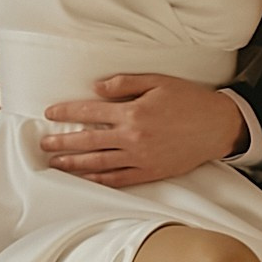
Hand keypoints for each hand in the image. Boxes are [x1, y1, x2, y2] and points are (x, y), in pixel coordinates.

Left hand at [40, 74, 244, 186]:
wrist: (218, 127)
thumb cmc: (190, 100)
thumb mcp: (158, 82)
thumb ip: (125, 84)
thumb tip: (97, 88)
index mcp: (133, 112)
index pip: (90, 112)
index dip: (67, 112)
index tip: (49, 113)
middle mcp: (133, 138)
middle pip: (88, 141)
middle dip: (62, 142)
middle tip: (43, 143)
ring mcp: (140, 158)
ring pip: (99, 163)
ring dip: (74, 163)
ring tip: (55, 162)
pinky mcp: (150, 172)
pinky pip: (118, 179)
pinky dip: (99, 179)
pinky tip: (85, 178)